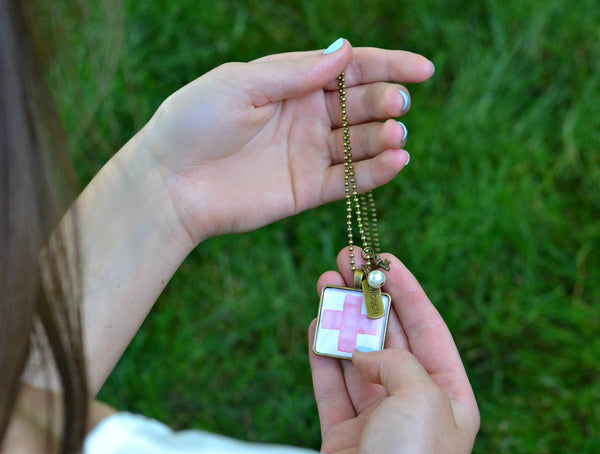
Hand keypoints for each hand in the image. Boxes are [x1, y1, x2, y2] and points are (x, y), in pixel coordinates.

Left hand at [142, 40, 433, 243]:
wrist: (172, 182)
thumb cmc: (194, 123)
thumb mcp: (241, 84)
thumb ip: (294, 73)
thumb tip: (344, 52)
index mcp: (291, 83)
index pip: (349, 70)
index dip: (388, 66)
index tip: (424, 69)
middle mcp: (306, 117)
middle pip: (361, 105)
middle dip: (385, 101)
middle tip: (396, 104)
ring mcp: (308, 154)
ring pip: (360, 143)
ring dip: (384, 137)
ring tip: (396, 134)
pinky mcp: (307, 190)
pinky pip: (349, 180)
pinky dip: (375, 172)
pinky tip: (397, 161)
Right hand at [308, 250, 479, 453]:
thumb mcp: (423, 395)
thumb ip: (396, 361)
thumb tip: (361, 351)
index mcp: (450, 398)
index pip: (429, 331)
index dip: (408, 292)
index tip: (386, 260)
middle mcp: (414, 405)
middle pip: (389, 339)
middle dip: (369, 300)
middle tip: (347, 262)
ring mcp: (377, 419)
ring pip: (356, 357)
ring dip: (342, 320)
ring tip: (325, 283)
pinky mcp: (342, 432)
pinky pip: (332, 383)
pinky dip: (323, 354)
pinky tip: (316, 324)